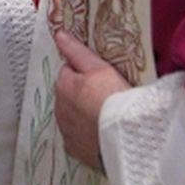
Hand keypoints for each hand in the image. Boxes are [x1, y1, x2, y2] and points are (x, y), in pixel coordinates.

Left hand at [54, 30, 130, 168]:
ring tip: (104, 114)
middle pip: (68, 93)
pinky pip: (77, 137)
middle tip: (105, 95)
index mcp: (63, 86)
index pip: (68, 70)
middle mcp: (59, 108)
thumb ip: (77, 52)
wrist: (125, 139)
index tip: (99, 77)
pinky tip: (100, 132)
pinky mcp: (75, 149)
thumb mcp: (99, 68)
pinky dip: (85, 134)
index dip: (84, 72)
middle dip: (81, 92)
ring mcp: (66, 131)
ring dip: (82, 113)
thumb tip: (59, 34)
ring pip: (71, 115)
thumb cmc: (113, 99)